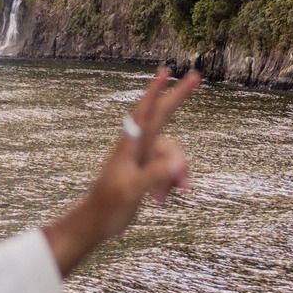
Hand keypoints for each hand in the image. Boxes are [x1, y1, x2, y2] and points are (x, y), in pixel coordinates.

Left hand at [41, 65, 201, 276]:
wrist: (96, 222)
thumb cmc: (109, 206)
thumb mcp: (133, 190)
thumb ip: (156, 175)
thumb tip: (180, 164)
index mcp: (131, 145)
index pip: (145, 112)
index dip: (155, 91)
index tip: (165, 70)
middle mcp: (138, 146)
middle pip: (163, 117)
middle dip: (179, 97)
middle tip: (195, 77)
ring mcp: (143, 158)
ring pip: (172, 154)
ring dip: (176, 175)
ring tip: (163, 199)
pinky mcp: (147, 171)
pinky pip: (169, 170)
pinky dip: (171, 183)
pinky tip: (160, 201)